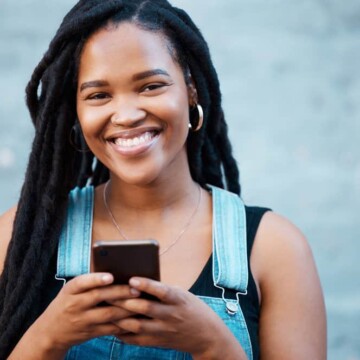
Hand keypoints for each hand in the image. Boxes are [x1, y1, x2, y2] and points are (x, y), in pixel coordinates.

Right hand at [29, 273, 139, 353]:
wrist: (50, 332)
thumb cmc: (67, 303)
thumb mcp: (71, 290)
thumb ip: (88, 282)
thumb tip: (116, 273)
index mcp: (70, 290)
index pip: (81, 282)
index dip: (96, 279)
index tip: (110, 276)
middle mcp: (75, 304)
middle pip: (98, 297)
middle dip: (119, 293)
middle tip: (136, 288)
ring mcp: (82, 320)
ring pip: (107, 314)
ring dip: (126, 309)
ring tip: (141, 302)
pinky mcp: (90, 333)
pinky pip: (109, 329)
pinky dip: (124, 323)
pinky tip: (136, 317)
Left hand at [113, 277, 246, 358]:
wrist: (206, 335)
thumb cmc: (190, 307)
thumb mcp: (181, 294)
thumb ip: (161, 290)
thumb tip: (135, 283)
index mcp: (178, 299)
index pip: (161, 291)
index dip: (146, 285)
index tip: (131, 279)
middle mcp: (171, 315)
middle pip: (144, 308)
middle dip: (124, 301)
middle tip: (107, 293)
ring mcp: (164, 331)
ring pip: (137, 325)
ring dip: (120, 317)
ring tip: (105, 309)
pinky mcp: (158, 342)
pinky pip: (137, 339)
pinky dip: (123, 333)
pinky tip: (113, 325)